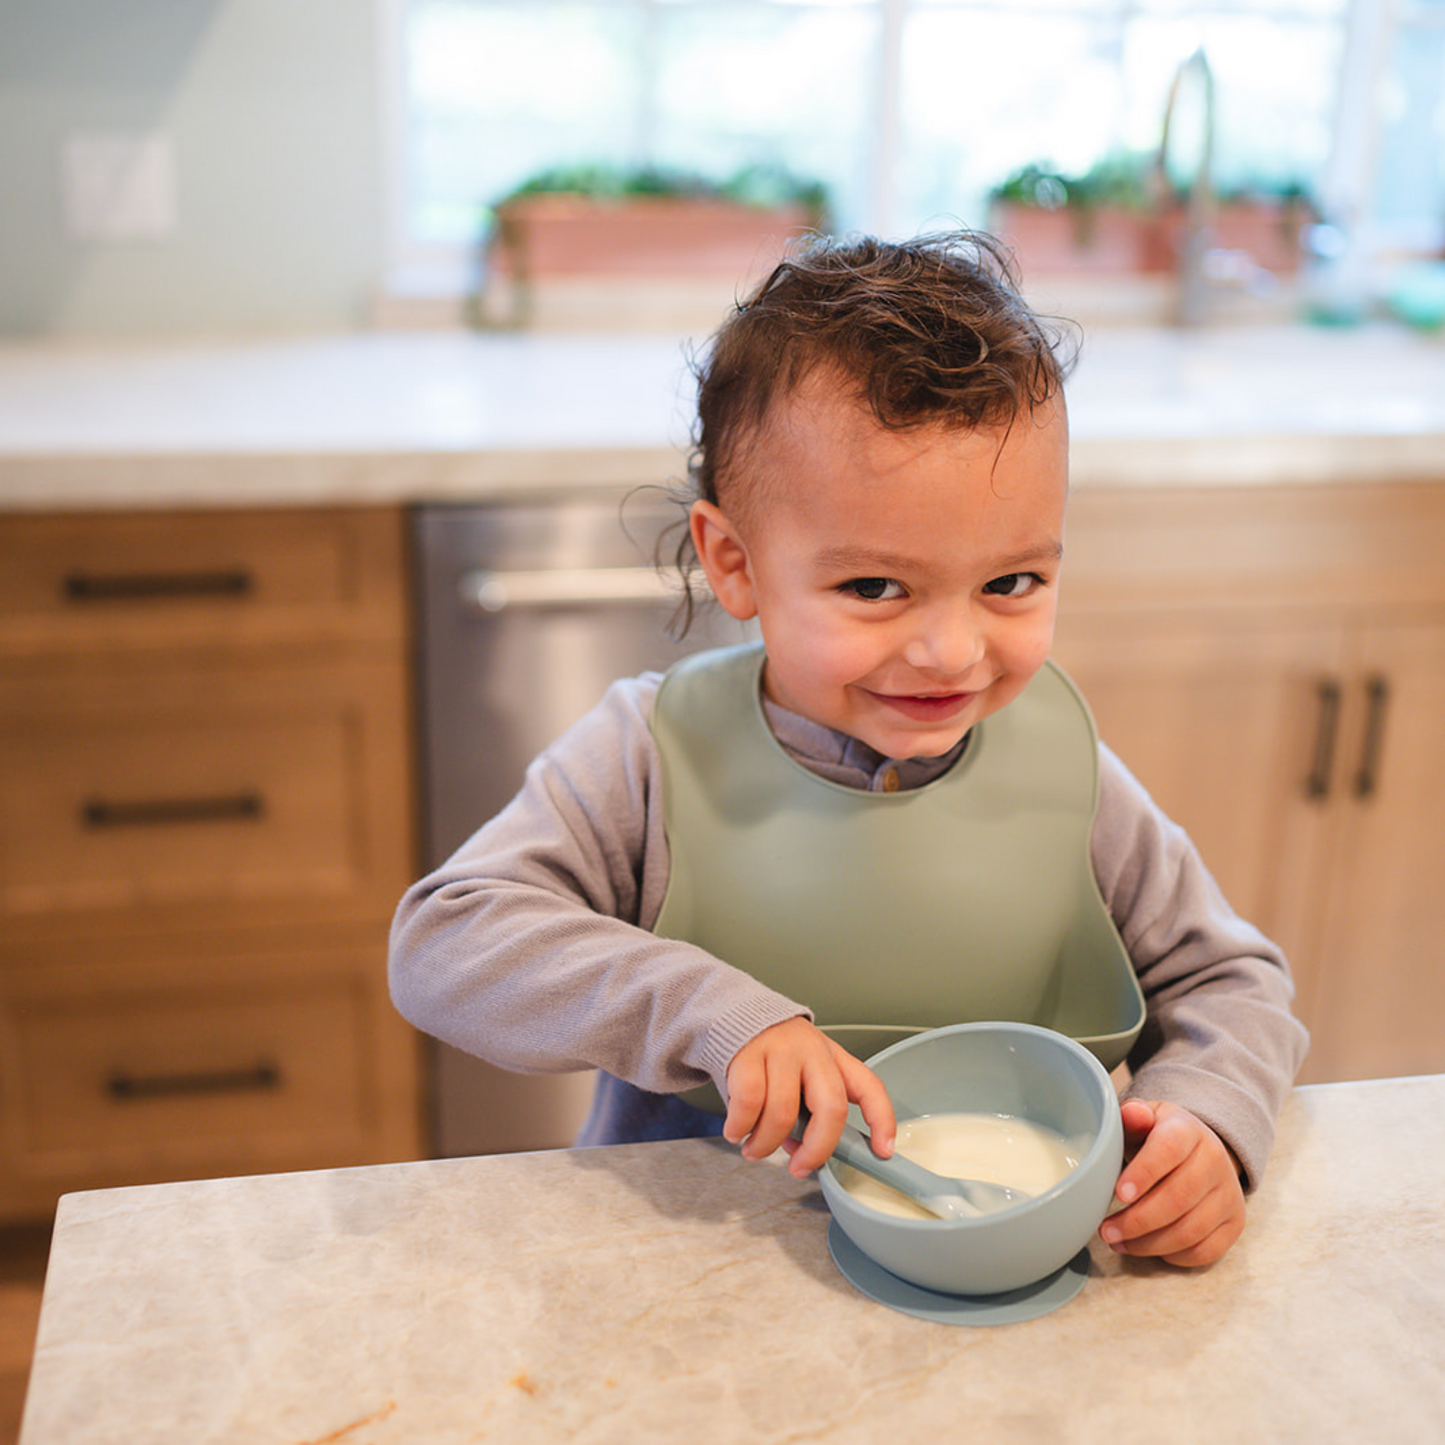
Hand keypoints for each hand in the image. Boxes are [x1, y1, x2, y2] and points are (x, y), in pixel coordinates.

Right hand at [723, 1017, 895, 1178]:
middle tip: (800, 1167)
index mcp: (834, 1058)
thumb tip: (799, 1150)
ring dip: (766, 1144)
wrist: (737, 1013)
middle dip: (817, 1149)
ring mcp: (781, 1050)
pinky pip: (749, 1102)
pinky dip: (741, 1127)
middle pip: (830, 1107)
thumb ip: (806, 1111)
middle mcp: (813, 1051)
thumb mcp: (802, 1073)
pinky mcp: (748, 1053)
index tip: (883, 1151)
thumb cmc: (774, 1053)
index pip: (869, 1086)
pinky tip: (737, 1132)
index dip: (882, 1120)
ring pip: (783, 1112)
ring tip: (754, 1150)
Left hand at [1100, 1099, 1244, 1266]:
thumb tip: (1132, 1114)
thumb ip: (1132, 1116)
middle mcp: (1215, 1161)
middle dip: (1137, 1220)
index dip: (1144, 1173)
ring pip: (1190, 1230)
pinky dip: (1172, 1255)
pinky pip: (1204, 1251)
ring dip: (1149, 1243)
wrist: (1197, 1150)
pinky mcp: (1233, 1223)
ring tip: (1118, 1242)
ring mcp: (1228, 1195)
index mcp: (1188, 1130)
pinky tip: (1147, 1248)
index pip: (1169, 1150)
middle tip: (1106, 1231)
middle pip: (1178, 1198)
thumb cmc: (1158, 1137)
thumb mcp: (1143, 1118)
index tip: (1118, 1194)